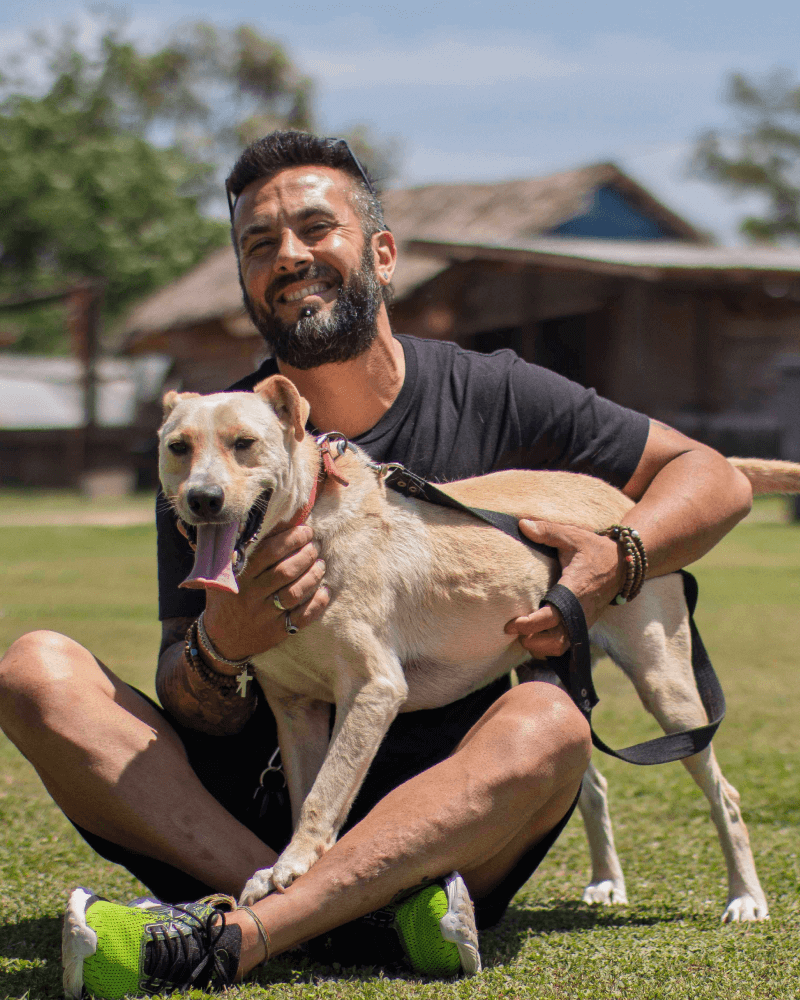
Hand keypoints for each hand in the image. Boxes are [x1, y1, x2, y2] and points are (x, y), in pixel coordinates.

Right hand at [203, 525, 328, 660]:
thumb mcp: (224, 574)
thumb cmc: (227, 598)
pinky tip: (325, 590)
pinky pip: (302, 618)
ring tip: (321, 564)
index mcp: (239, 577)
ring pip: (295, 593)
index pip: (268, 552)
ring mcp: (264, 615)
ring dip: (313, 575)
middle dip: (305, 555)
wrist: (221, 639)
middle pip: (285, 571)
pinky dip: (317, 604)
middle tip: (314, 546)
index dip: (291, 539)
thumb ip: (241, 551)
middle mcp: (251, 596)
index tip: (305, 531)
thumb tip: (270, 523)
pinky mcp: (276, 632)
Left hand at [504, 520, 623, 657]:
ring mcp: (584, 620)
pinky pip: (567, 645)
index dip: (530, 624)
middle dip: (531, 639)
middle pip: (554, 640)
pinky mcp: (585, 624)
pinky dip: (550, 647)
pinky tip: (536, 637)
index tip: (511, 623)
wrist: (623, 564)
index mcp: (574, 590)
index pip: (551, 616)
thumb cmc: (594, 549)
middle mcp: (580, 611)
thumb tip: (522, 525)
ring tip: (523, 634)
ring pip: (560, 647)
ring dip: (540, 647)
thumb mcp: (572, 536)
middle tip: (513, 629)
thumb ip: (547, 531)